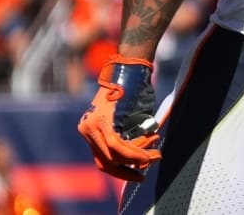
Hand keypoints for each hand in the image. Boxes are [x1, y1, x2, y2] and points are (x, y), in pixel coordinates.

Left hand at [78, 55, 160, 180]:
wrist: (132, 68)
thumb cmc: (135, 89)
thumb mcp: (130, 117)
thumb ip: (131, 136)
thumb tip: (142, 159)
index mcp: (90, 128)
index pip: (102, 158)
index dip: (120, 170)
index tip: (137, 174)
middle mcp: (87, 129)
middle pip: (105, 161)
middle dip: (128, 170)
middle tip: (147, 169)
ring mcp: (92, 126)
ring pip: (114, 155)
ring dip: (138, 158)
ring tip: (156, 154)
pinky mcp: (102, 122)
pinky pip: (118, 146)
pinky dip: (135, 152)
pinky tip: (149, 153)